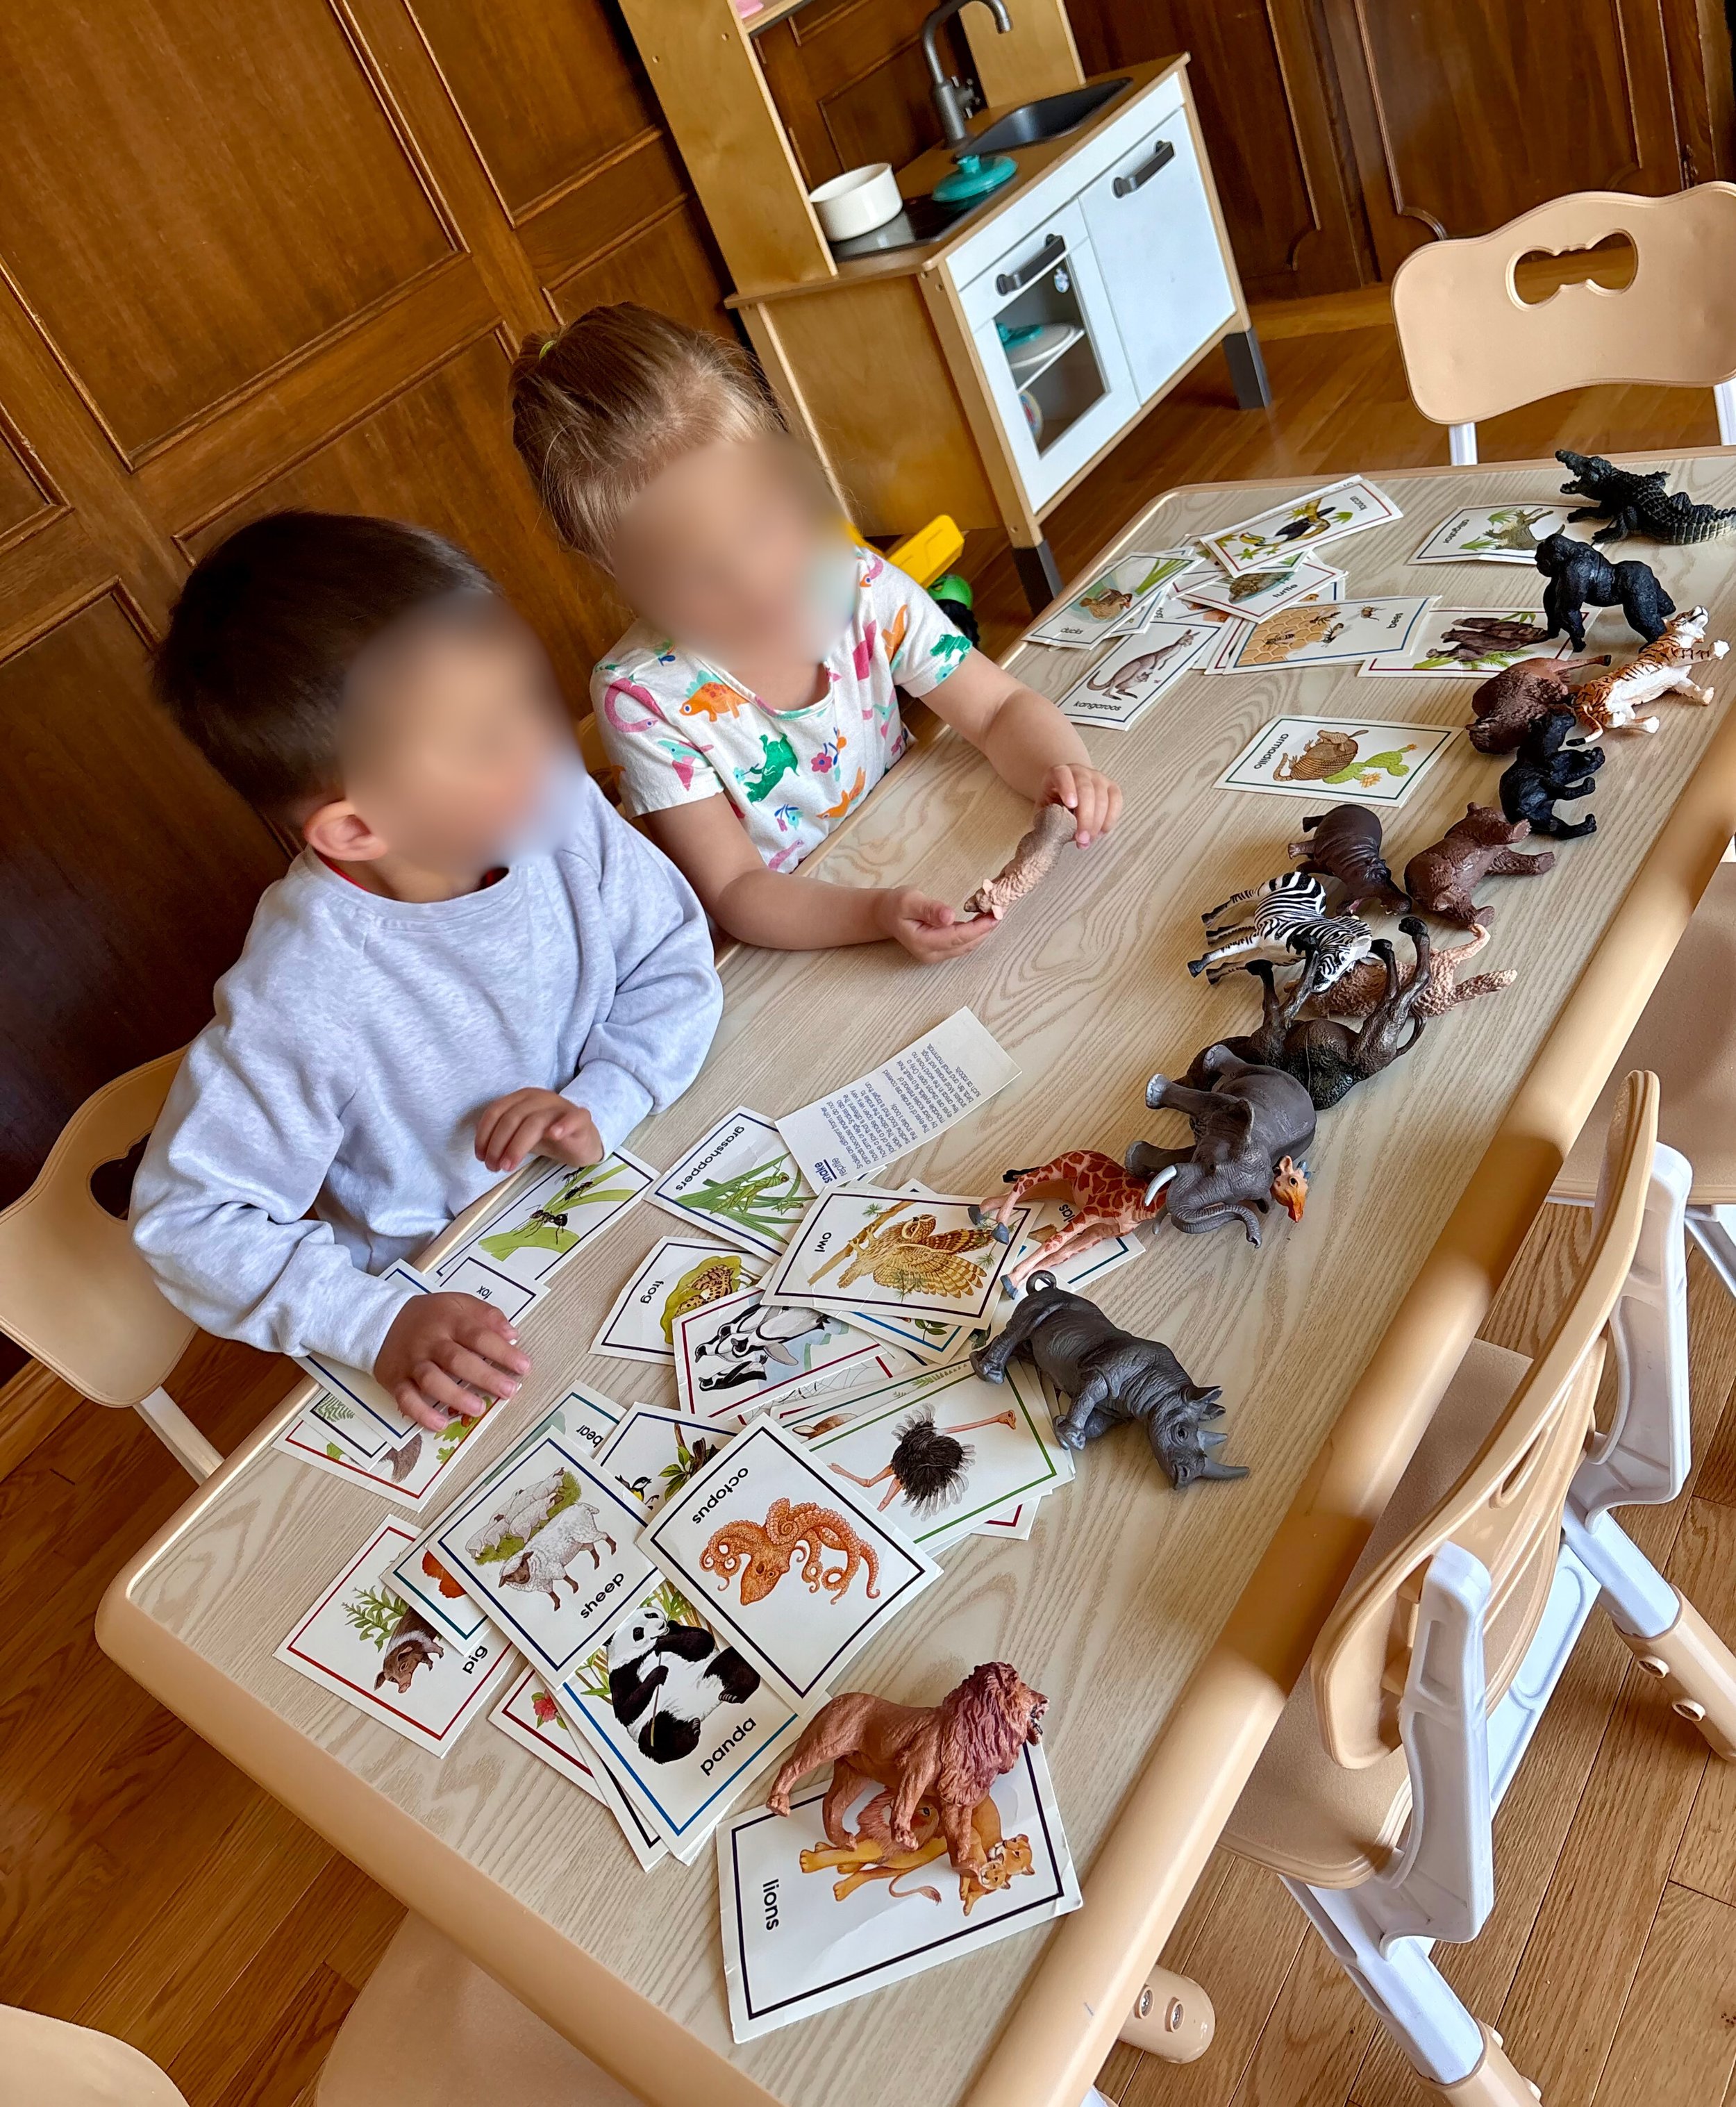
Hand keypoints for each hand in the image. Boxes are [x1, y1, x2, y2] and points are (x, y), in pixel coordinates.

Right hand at [376, 1293, 530, 1431]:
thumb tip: (512, 1335)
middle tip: (509, 1391)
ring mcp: (412, 1361)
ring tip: (478, 1408)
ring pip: (432, 1379)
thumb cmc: (431, 1316)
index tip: (524, 1367)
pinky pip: (406, 1398)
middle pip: (457, 1359)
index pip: (479, 1335)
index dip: (502, 1351)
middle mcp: (431, 1341)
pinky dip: (421, 1413)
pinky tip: (440, 1424)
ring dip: (455, 1395)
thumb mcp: (459, 1304)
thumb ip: (486, 1316)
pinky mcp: (395, 1379)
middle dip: (485, 1376)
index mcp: (450, 1320)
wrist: (382, 1320)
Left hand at [475, 1089, 601, 1174]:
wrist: (582, 1140)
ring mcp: (561, 1106)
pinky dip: (563, 1125)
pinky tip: (553, 1136)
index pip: (496, 1111)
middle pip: (512, 1117)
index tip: (481, 1156)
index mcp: (522, 1097)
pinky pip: (573, 1118)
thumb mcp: (520, 1135)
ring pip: (535, 1122)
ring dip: (517, 1146)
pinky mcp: (581, 1118)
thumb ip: (503, 1138)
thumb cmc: (548, 1136)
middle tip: (494, 1167)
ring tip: (509, 1166)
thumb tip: (484, 1154)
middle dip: (498, 1144)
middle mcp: (540, 1097)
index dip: (484, 1135)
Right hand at [874, 887, 1000, 962]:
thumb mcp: (910, 901)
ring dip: (982, 933)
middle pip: (965, 944)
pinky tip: (983, 922)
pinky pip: (962, 945)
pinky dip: (974, 934)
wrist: (886, 915)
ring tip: (995, 915)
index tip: (994, 915)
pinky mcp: (940, 952)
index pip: (957, 937)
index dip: (978, 928)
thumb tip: (949, 916)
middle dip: (984, 930)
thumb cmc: (896, 905)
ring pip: (966, 947)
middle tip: (1000, 911)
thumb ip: (930, 909)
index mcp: (922, 942)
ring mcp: (935, 955)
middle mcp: (930, 954)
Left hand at [1040, 763, 1121, 847]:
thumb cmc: (1054, 803)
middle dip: (1085, 817)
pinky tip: (1100, 833)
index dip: (1067, 788)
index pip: (1062, 775)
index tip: (1070, 805)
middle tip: (1081, 838)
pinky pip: (1116, 802)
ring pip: (1103, 798)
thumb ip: (1047, 819)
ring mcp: (1098, 778)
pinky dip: (1110, 820)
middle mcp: (1080, 772)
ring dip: (1097, 824)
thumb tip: (1056, 835)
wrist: (1068, 793)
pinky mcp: (1112, 787)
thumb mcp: (1044, 810)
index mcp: (1058, 773)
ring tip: (1087, 841)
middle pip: (1086, 790)